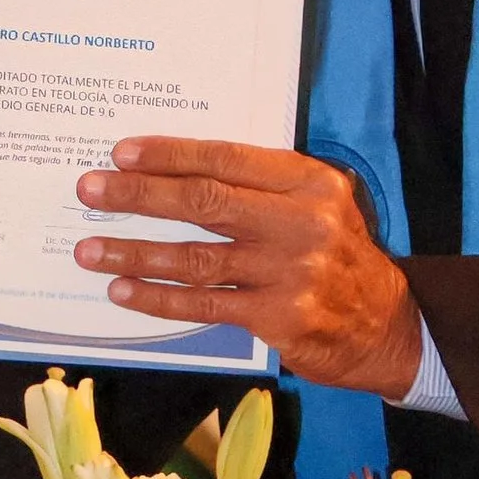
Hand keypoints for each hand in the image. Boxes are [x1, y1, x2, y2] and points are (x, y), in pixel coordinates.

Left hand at [74, 138, 425, 394]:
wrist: (388, 325)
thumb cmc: (337, 256)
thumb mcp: (316, 206)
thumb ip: (261, 189)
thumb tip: (173, 174)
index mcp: (309, 182)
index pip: (227, 158)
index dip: (170, 154)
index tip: (122, 153)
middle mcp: (302, 222)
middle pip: (205, 202)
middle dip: (140, 195)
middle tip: (91, 191)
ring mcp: (290, 272)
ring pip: (196, 257)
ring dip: (136, 252)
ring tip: (90, 248)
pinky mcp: (279, 317)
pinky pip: (204, 303)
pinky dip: (158, 297)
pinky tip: (122, 289)